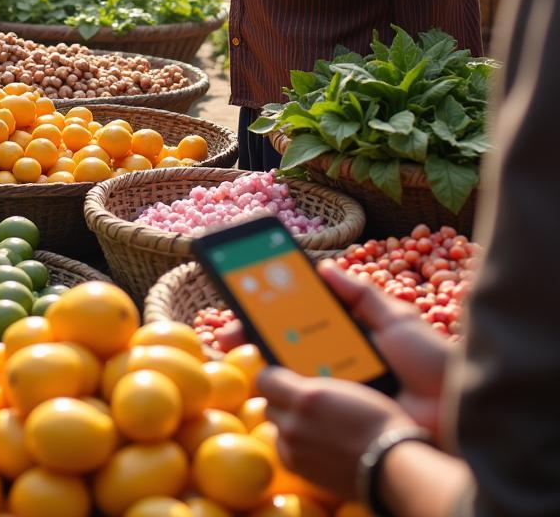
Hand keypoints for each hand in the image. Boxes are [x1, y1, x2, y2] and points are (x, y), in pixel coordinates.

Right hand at [217, 262, 452, 433]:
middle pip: (284, 344)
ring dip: (261, 361)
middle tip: (228, 333)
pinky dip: (282, 392)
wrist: (457, 414)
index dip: (271, 308)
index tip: (244, 295)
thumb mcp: (396, 319)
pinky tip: (263, 383)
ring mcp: (335, 390)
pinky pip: (302, 404)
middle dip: (251, 334)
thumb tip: (323, 266)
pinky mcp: (337, 418)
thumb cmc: (433, 364)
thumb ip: (361, 294)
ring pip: (287, 373)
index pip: (301, 318)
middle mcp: (337, 362)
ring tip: (239, 351)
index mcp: (348, 336)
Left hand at [259, 366, 416, 500]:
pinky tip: (311, 444)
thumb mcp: (342, 390)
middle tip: (301, 403)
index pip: (265, 379)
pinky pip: (283, 450)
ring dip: (286, 423)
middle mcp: (293, 422)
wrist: (392, 463)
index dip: (273, 378)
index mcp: (305, 397)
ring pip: (275, 427)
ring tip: (310, 425)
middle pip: (268, 403)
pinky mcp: (299, 468)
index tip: (282, 379)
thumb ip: (314, 388)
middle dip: (281, 401)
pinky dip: (292, 445)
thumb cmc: (377, 421)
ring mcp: (294, 448)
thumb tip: (296, 385)